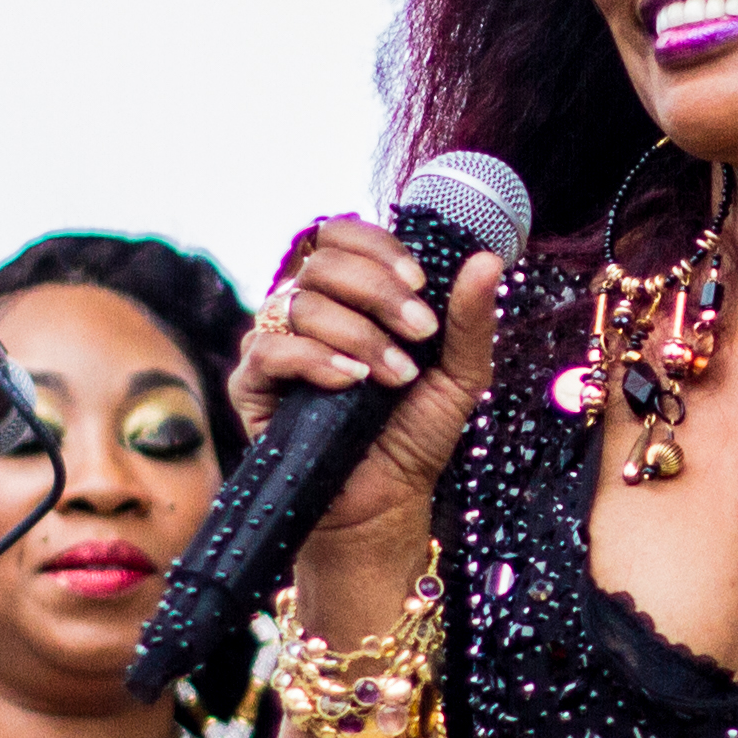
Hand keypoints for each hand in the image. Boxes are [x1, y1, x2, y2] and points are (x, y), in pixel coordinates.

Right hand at [238, 219, 509, 572]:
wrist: (385, 500)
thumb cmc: (415, 434)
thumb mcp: (459, 375)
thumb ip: (470, 319)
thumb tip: (486, 258)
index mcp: (349, 296)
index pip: (343, 236)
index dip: (378, 248)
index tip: (420, 283)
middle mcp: (307, 311)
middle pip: (322, 262)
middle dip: (379, 292)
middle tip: (420, 334)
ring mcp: (275, 344)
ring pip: (300, 302)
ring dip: (358, 333)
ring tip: (395, 376)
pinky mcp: (251, 385)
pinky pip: (270, 348)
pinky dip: (315, 358)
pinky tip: (350, 381)